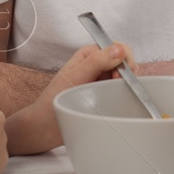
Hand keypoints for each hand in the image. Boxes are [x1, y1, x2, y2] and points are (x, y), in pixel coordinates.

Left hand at [4, 44, 130, 154]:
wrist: (46, 127)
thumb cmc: (53, 101)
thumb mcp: (75, 78)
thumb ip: (96, 62)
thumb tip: (119, 50)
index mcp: (89, 54)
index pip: (116, 47)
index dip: (123, 59)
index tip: (119, 76)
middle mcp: (96, 64)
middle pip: (124, 60)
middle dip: (127, 71)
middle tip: (117, 87)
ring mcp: (100, 80)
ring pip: (124, 74)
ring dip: (126, 83)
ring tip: (115, 96)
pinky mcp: (103, 94)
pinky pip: (120, 88)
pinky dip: (124, 92)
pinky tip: (118, 101)